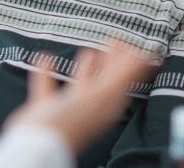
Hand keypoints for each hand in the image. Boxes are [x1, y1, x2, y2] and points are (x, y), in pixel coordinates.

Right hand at [4, 40, 151, 153]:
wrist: (39, 142)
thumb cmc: (73, 121)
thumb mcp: (104, 94)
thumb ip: (123, 75)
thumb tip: (144, 58)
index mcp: (107, 103)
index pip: (125, 80)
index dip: (131, 64)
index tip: (136, 46)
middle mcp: (90, 105)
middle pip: (105, 79)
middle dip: (111, 60)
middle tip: (115, 40)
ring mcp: (67, 107)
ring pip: (80, 82)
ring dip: (85, 67)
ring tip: (88, 50)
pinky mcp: (44, 108)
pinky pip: (47, 85)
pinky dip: (46, 72)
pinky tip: (44, 57)